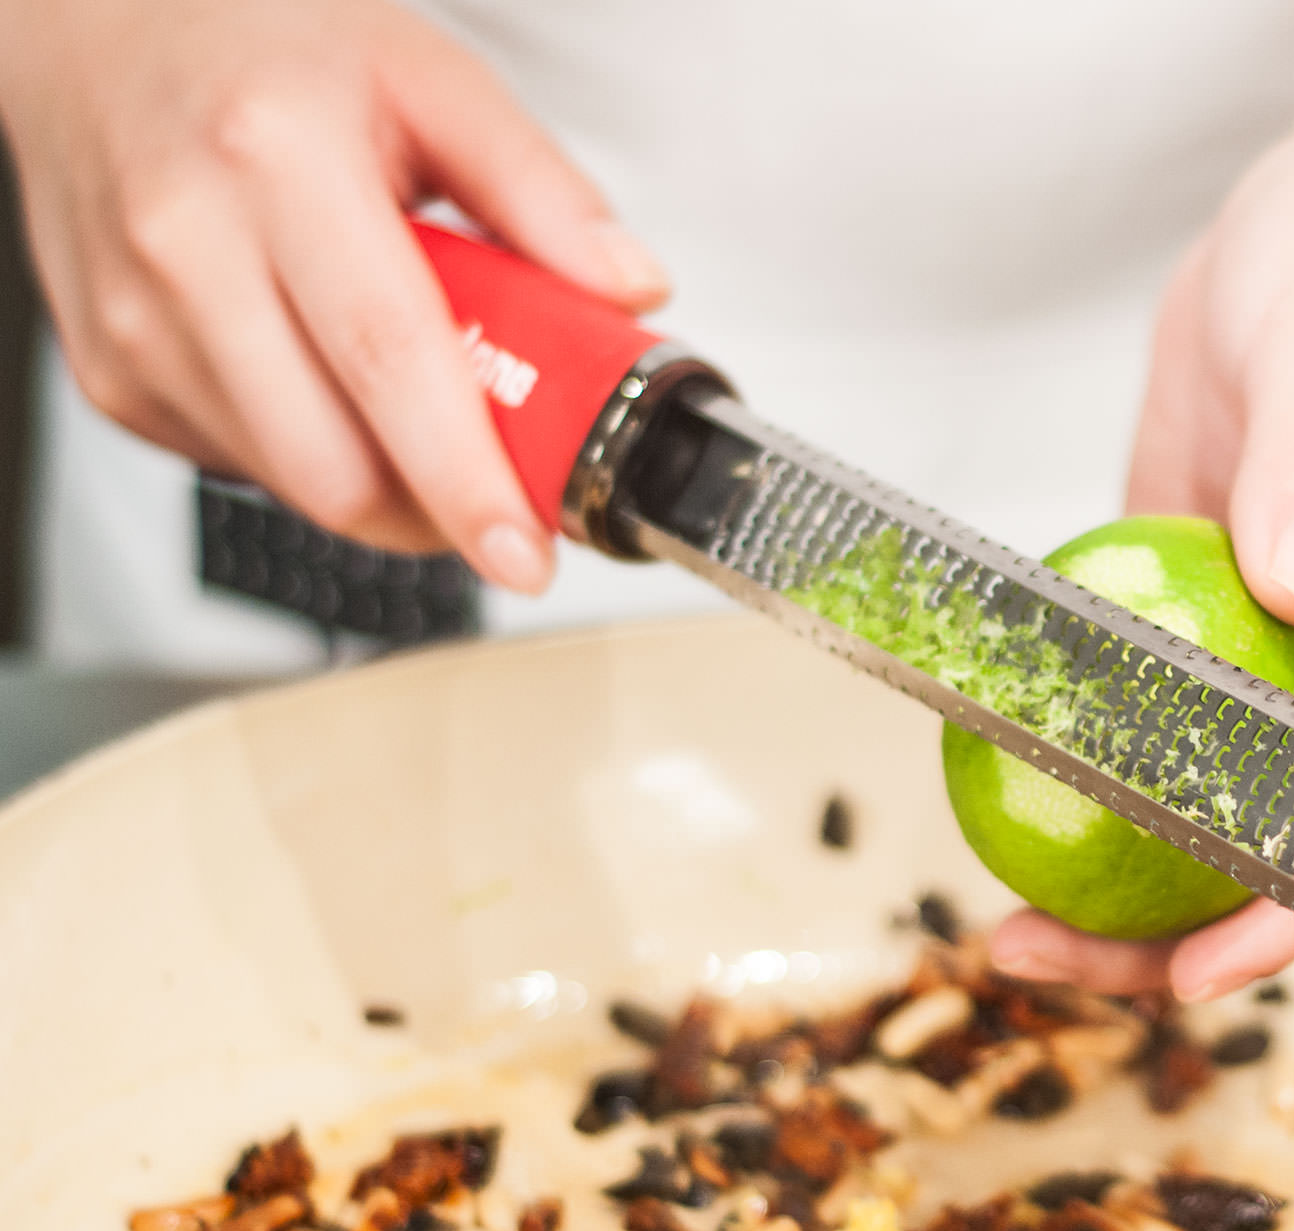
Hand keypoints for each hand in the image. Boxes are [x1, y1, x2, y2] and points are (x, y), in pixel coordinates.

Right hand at [0, 0, 668, 589]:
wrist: (98, 34)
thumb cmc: (265, 53)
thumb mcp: (428, 78)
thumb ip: (542, 188)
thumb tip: (628, 287)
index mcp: (276, 159)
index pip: (390, 360)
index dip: (465, 480)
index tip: (526, 549)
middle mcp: (186, 245)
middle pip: (336, 463)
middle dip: (442, 508)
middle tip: (507, 486)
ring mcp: (132, 322)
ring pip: (295, 485)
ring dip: (385, 482)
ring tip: (417, 399)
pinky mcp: (109, 376)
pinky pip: (246, 470)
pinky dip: (313, 453)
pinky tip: (325, 375)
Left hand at [989, 125, 1293, 1000]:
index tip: (1206, 966)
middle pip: (1276, 842)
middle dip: (1172, 930)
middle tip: (1042, 962)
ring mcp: (1264, 652)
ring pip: (1201, 807)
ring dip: (1115, 881)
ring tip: (1005, 926)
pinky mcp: (1194, 625)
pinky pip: (1142, 730)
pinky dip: (1083, 781)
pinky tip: (1005, 805)